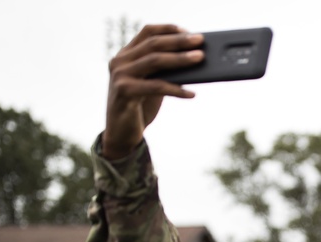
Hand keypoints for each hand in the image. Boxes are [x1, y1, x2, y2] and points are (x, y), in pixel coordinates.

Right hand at [102, 25, 203, 159]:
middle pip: (153, 44)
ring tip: (200, 59)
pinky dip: (176, 89)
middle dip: (179, 42)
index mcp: (126, 55)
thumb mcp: (152, 84)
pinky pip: (156, 86)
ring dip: (180, 59)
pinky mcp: (124, 92)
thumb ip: (164, 71)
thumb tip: (193, 60)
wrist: (122, 134)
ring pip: (154, 60)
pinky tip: (191, 94)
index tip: (189, 31)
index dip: (169, 29)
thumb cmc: (140, 107)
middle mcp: (120, 61)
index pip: (147, 32)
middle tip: (200, 41)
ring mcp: (120, 75)